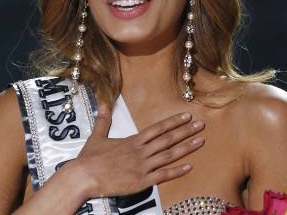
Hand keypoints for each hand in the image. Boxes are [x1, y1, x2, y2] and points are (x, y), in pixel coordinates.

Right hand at [73, 104, 204, 198]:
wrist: (84, 176)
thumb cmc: (89, 158)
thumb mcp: (97, 136)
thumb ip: (103, 120)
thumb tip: (103, 103)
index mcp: (133, 140)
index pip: (158, 128)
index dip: (174, 121)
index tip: (187, 115)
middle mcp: (140, 151)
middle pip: (168, 139)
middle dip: (186, 131)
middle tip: (201, 125)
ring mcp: (142, 166)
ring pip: (169, 155)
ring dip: (186, 148)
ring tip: (201, 141)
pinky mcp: (141, 181)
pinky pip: (163, 175)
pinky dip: (177, 171)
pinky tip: (189, 166)